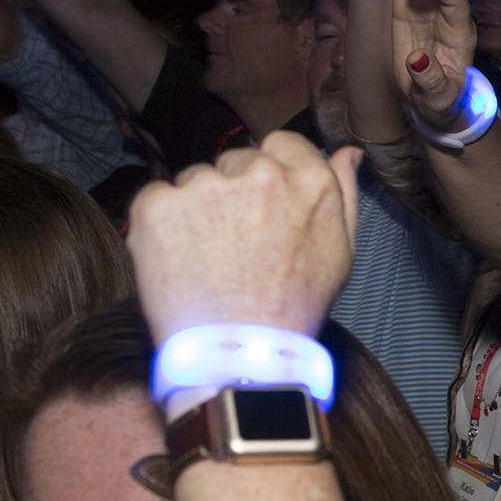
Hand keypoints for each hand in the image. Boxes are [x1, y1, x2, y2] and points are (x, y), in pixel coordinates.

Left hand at [128, 131, 359, 343]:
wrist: (239, 357)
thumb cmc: (293, 310)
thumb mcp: (340, 255)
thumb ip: (344, 193)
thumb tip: (346, 151)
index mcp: (309, 181)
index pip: (281, 143)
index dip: (270, 172)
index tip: (262, 206)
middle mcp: (260, 174)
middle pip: (235, 161)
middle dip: (232, 194)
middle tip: (233, 246)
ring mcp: (205, 187)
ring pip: (194, 181)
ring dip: (196, 209)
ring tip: (205, 261)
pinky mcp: (159, 205)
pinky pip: (155, 199)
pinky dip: (160, 226)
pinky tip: (177, 262)